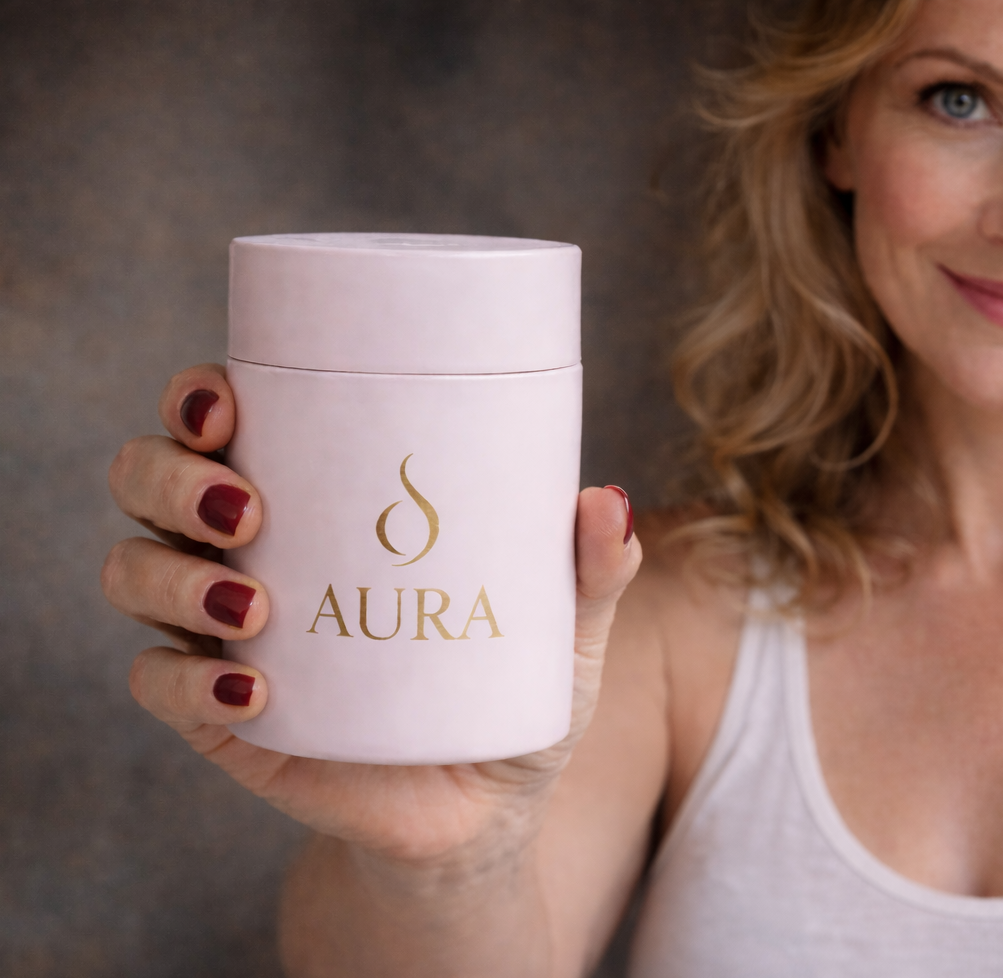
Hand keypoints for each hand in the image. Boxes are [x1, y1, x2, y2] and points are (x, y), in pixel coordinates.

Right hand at [103, 363, 640, 866]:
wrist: (484, 811)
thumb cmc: (512, 691)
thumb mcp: (561, 628)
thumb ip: (592, 569)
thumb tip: (608, 500)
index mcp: (321, 499)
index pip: (226, 420)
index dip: (198, 393)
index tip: (229, 397)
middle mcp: (252, 551)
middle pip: (150, 480)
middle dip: (171, 476)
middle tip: (248, 509)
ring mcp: (224, 634)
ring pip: (134, 571)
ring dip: (171, 577)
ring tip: (253, 609)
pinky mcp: (219, 717)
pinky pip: (156, 686)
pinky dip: (185, 684)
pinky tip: (251, 693)